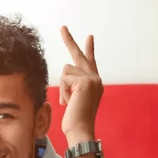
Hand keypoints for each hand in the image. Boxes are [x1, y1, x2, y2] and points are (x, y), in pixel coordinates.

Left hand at [59, 26, 103, 146]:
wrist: (81, 130)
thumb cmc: (75, 119)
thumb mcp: (74, 99)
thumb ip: (73, 86)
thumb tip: (67, 76)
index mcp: (94, 83)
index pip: (90, 61)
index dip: (89, 49)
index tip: (89, 36)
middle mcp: (95, 78)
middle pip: (79, 55)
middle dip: (69, 40)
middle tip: (62, 27)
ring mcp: (92, 79)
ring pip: (66, 70)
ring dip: (63, 86)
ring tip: (70, 101)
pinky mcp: (85, 82)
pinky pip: (65, 78)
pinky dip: (64, 91)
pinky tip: (70, 101)